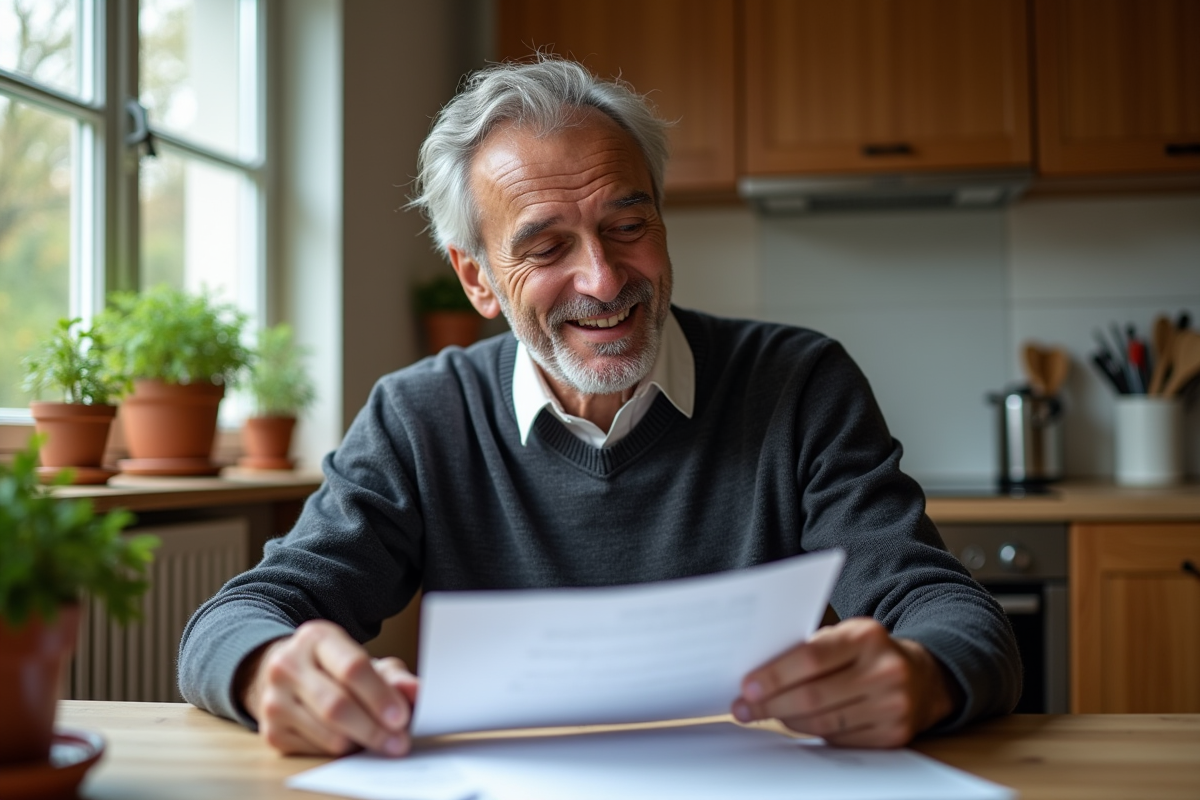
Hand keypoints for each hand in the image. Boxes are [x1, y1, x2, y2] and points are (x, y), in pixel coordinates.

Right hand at [238, 620, 418, 756]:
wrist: (286, 674)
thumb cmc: (333, 667)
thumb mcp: (362, 659)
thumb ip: (394, 675)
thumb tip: (417, 692)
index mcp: (316, 638)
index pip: (352, 668)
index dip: (379, 696)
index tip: (401, 716)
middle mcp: (288, 665)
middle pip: (337, 705)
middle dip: (374, 728)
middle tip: (399, 742)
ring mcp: (274, 700)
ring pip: (327, 734)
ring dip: (361, 743)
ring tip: (380, 741)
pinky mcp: (271, 732)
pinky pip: (316, 751)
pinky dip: (341, 751)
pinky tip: (352, 740)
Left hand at [731, 617, 957, 747]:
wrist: (923, 677)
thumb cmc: (868, 653)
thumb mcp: (845, 635)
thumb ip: (809, 649)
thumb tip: (758, 675)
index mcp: (867, 636)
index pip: (811, 658)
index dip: (775, 675)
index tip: (747, 686)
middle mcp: (884, 671)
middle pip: (813, 696)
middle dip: (771, 704)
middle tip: (744, 708)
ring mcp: (892, 706)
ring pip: (823, 723)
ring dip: (786, 721)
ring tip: (763, 715)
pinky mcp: (893, 735)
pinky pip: (840, 740)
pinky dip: (812, 733)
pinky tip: (794, 724)